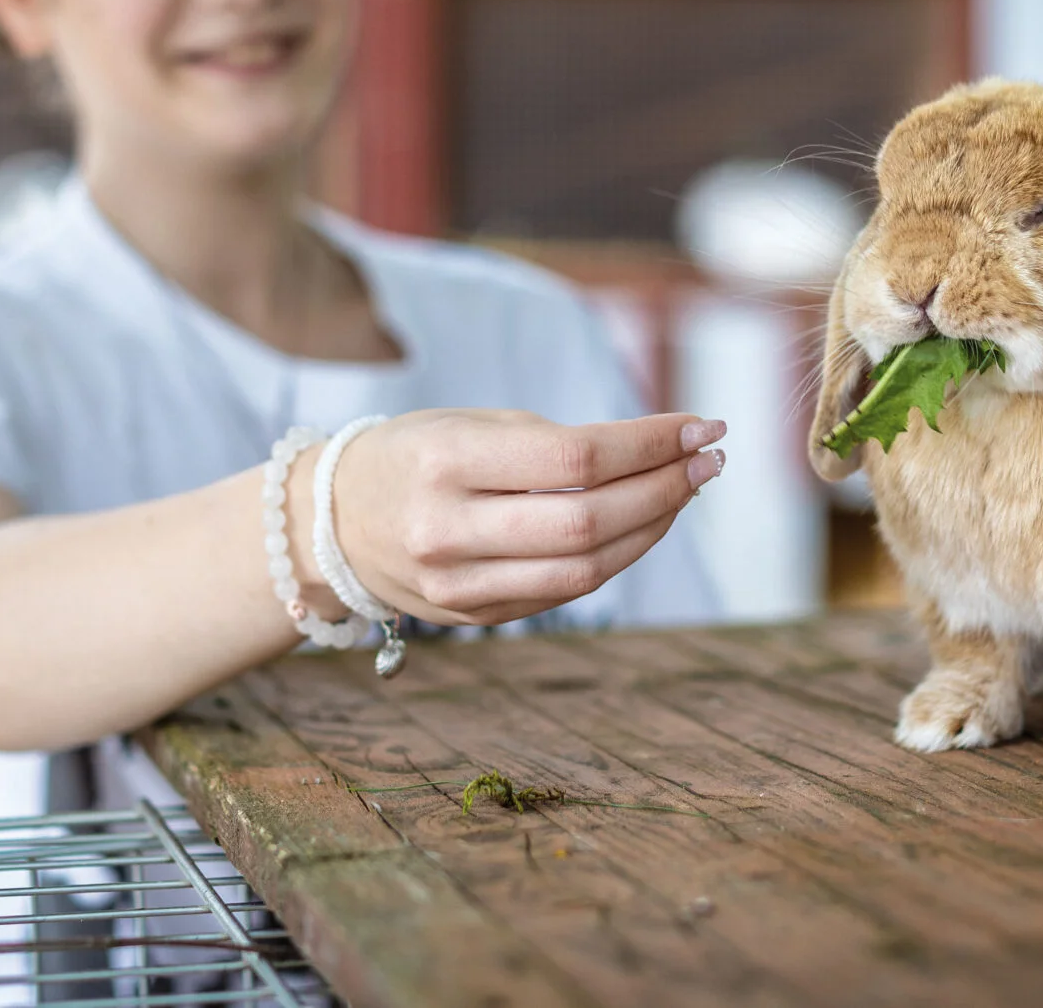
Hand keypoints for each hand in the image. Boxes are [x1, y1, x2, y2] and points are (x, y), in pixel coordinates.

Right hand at [297, 409, 725, 627]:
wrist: (332, 523)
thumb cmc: (417, 455)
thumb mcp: (469, 426)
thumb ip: (552, 443)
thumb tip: (658, 453)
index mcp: (445, 463)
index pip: (575, 458)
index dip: (650, 444)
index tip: (701, 425)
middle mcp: (447, 530)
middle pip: (588, 521)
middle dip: (665, 489)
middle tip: (710, 460)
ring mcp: (458, 586)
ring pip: (585, 569)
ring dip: (652, 528)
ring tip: (686, 490)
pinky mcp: (474, 618)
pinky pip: (565, 592)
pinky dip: (616, 557)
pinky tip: (644, 523)